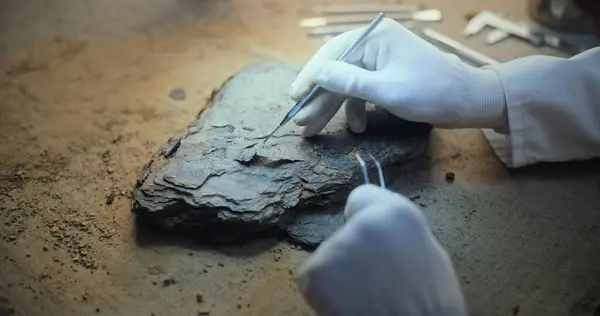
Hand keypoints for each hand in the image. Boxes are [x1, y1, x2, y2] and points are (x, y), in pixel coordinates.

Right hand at [290, 18, 506, 136]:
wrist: (470, 102)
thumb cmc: (433, 93)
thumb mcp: (388, 91)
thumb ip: (350, 83)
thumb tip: (317, 75)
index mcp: (375, 37)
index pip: (332, 54)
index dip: (310, 77)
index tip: (293, 98)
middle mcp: (375, 44)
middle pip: (336, 71)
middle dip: (318, 99)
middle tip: (300, 123)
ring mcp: (380, 60)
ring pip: (346, 83)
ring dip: (331, 108)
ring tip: (314, 130)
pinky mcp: (386, 75)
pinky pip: (361, 90)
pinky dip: (355, 109)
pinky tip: (356, 127)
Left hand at [297, 184, 466, 315]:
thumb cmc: (430, 305)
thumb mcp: (430, 257)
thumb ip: (401, 235)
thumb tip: (384, 231)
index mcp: (397, 215)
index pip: (362, 197)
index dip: (366, 218)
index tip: (371, 237)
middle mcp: (362, 224)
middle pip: (348, 231)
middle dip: (355, 251)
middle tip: (375, 280)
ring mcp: (335, 247)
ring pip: (331, 257)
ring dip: (341, 274)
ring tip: (365, 297)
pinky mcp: (314, 274)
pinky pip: (316, 280)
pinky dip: (326, 294)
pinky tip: (348, 307)